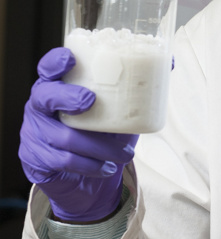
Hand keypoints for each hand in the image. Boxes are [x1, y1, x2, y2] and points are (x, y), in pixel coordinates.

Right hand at [19, 48, 137, 222]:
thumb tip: (167, 62)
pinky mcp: (35, 159)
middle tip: (90, 101)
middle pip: (45, 96)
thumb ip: (138, 87)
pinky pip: (63, 161)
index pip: (47, 68)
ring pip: (62, 136)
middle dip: (67, 97)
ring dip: (97, 146)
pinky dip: (90, 165)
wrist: (87, 179)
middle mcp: (40, 107)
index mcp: (58, 87)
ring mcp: (34, 134)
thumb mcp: (120, 110)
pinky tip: (107, 168)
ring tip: (126, 154)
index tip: (70, 59)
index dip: (55, 61)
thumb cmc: (102, 135)